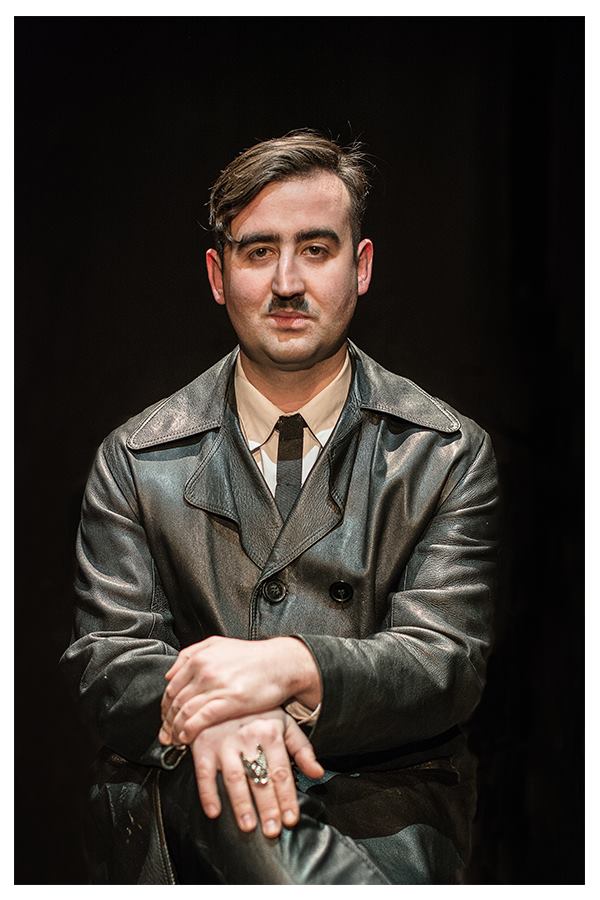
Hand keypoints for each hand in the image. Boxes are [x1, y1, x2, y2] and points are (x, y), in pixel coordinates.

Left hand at [159, 635, 320, 744]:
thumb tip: (170, 673)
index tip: (165, 718)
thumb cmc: (252, 656)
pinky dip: (189, 730)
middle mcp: (204, 670)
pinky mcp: (230, 701)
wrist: (281, 663)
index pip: (171, 687)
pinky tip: (186, 738)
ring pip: (185, 712)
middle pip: (175, 701)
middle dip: (167, 721)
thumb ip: (191, 654)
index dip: (165, 706)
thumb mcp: (218, 644)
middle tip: (165, 735)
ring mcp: (216, 686)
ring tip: (174, 740)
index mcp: (199, 658)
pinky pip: (200, 719)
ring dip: (175, 729)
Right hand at [190, 707, 323, 837]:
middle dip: (268, 806)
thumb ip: (302, 749)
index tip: (291, 819)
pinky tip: (214, 811)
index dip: (287, 797)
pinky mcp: (203, 745)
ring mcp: (224, 742)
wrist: (225, 690)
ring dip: (241, 804)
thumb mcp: (284, 724)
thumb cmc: (258, 712)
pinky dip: (207, 793)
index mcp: (270, 732)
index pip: (281, 772)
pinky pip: (204, 772)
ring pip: (233, 777)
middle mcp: (247, 738)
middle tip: (272, 830)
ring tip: (248, 826)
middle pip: (260, 778)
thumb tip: (318, 773)